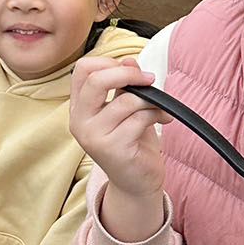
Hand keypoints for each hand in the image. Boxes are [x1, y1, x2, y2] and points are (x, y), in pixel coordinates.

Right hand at [70, 55, 170, 241]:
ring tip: (160, 107)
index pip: (82, 70)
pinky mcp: (113, 148)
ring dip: (150, 99)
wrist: (136, 182)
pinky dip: (157, 114)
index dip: (108, 63)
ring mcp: (93, 136)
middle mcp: (80, 122)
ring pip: (126, 100)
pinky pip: (140, 118)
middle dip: (127, 74)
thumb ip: (123, 85)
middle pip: (95, 80)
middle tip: (148, 79)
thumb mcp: (125, 108)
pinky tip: (164, 120)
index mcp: (78, 109)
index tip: (129, 71)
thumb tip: (129, 61)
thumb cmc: (131, 142)